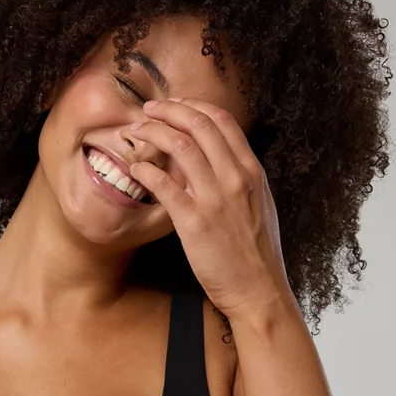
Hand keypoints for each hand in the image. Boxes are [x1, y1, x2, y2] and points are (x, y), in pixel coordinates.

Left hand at [128, 97, 293, 321]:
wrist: (258, 289)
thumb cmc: (256, 254)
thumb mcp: (257, 206)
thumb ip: (239, 181)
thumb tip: (216, 163)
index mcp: (251, 172)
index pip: (222, 121)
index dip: (194, 106)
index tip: (175, 105)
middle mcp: (235, 179)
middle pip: (200, 124)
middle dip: (169, 110)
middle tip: (149, 110)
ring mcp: (216, 199)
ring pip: (181, 146)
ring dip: (154, 132)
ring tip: (137, 131)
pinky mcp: (195, 223)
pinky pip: (166, 185)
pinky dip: (147, 170)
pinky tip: (136, 168)